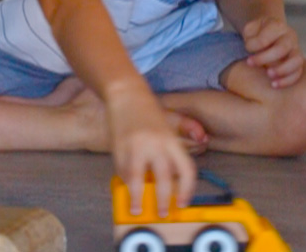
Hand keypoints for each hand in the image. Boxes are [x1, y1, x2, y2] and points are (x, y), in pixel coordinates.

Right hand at [104, 82, 197, 214]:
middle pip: (164, 179)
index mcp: (172, 140)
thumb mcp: (168, 128)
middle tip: (162, 213)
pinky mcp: (119, 147)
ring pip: (138, 179)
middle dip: (163, 200)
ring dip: (137, 198)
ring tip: (136, 209)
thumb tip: (175, 178)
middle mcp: (156, 144)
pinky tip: (127, 187)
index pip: (186, 170)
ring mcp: (136, 146)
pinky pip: (123, 171)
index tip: (182, 202)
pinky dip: (125, 182)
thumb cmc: (148, 112)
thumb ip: (172, 151)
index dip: (187, 190)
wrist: (126, 93)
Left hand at [241, 17, 305, 87]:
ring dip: (282, 70)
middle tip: (250, 63)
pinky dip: (287, 80)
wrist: (270, 33)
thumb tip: (253, 47)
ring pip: (296, 61)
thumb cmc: (258, 33)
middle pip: (282, 48)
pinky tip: (274, 84)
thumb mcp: (251, 29)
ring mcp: (296, 49)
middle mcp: (290, 36)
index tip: (246, 49)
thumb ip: (250, 35)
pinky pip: (298, 72)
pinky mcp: (297, 62)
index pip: (266, 38)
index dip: (254, 45)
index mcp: (277, 26)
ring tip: (268, 75)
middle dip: (265, 58)